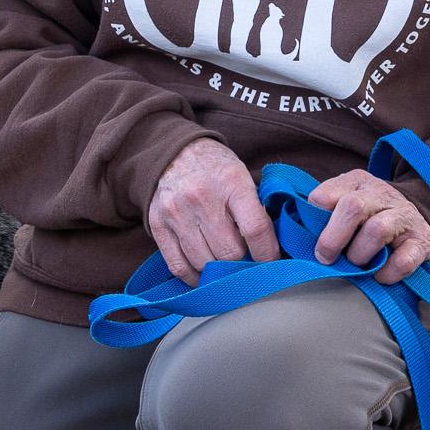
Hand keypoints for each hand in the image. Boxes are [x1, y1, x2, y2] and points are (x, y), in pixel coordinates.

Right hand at [147, 138, 279, 285]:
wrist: (175, 151)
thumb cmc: (217, 168)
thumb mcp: (243, 177)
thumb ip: (255, 210)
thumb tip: (271, 250)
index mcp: (232, 183)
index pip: (255, 229)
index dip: (267, 254)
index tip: (272, 262)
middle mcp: (202, 198)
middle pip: (229, 252)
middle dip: (242, 263)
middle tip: (247, 262)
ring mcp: (177, 213)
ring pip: (204, 263)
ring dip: (218, 271)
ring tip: (226, 267)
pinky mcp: (158, 225)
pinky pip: (178, 266)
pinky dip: (193, 278)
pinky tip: (204, 276)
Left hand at [306, 169, 429, 284]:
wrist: (416, 223)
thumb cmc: (368, 220)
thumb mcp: (344, 207)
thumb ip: (321, 215)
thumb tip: (294, 235)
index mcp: (356, 182)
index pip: (326, 194)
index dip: (315, 219)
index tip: (310, 239)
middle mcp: (381, 193)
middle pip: (353, 207)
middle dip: (334, 237)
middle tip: (325, 258)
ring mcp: (404, 216)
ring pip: (377, 230)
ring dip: (360, 254)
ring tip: (358, 265)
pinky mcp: (422, 241)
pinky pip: (404, 259)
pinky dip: (388, 272)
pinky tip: (380, 276)